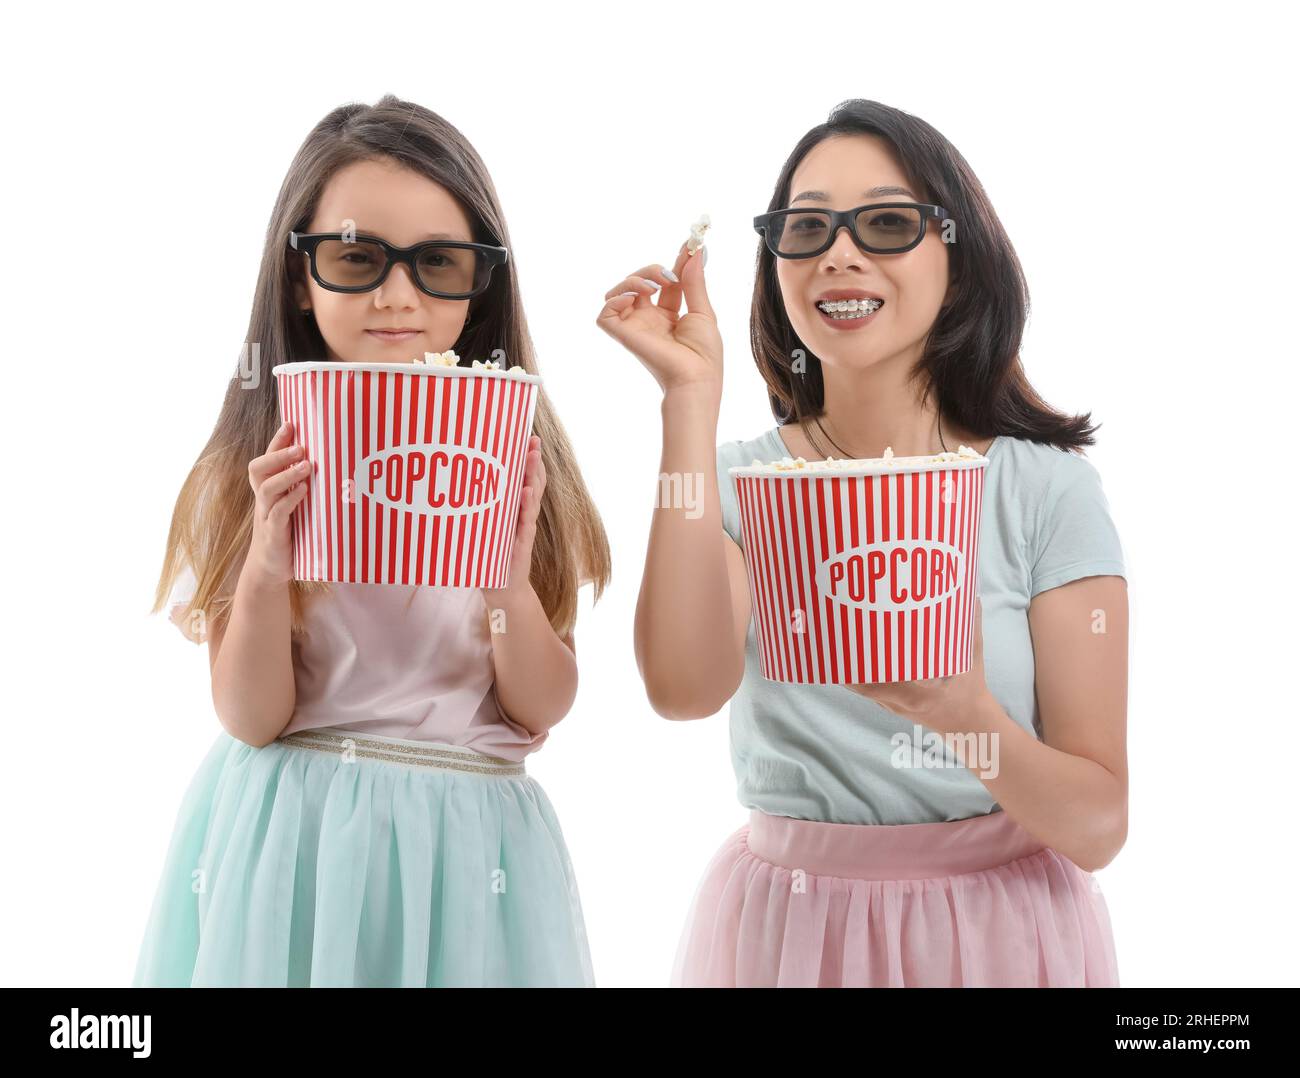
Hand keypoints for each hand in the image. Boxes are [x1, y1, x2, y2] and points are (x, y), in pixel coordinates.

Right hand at [245, 420, 309, 587]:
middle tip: (301, 447)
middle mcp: (264, 500)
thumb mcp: (295, 507)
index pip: (267, 459)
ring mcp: (266, 516)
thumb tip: (333, 468)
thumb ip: (304, 489)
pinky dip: (290, 500)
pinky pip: (277, 512)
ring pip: (267, 488)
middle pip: (258, 468)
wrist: (271, 568)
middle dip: (278, 454)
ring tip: (307, 465)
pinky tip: (304, 492)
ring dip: (287, 474)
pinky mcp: (273, 533)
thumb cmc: (289, 533)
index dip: (276, 441)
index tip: (291, 423)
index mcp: (269, 491)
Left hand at [483, 434, 544, 602]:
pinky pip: (526, 523)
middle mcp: (523, 515)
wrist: (502, 590)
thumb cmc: (490, 556)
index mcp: (515, 509)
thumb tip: (445, 484)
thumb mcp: (482, 527)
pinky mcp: (522, 544)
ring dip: (533, 477)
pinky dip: (527, 507)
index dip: (526, 458)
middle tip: (533, 440)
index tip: (526, 436)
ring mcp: (525, 528)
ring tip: (532, 457)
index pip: (524, 478)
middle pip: (532, 482)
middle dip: (533, 460)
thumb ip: (475, 508)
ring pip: (533, 498)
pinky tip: (526, 493)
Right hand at [595, 240, 722, 396]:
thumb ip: (695, 281)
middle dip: (653, 269)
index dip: (674, 264)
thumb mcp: (703, 311)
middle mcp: (649, 320)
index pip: (665, 282)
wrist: (696, 377)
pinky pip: (605, 312)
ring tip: (654, 285)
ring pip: (620, 291)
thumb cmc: (704, 354)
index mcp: (669, 317)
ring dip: (635, 279)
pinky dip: (616, 298)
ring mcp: (635, 326)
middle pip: (640, 282)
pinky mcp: (623, 334)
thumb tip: (696, 253)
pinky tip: (636, 298)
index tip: (687, 246)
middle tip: (670, 274)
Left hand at [844, 597, 991, 733]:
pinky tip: (843, 659)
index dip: (861, 666)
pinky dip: (853, 677)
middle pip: (862, 684)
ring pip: (860, 688)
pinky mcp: (889, 704)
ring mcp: (892, 705)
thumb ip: (971, 625)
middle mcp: (900, 701)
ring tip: (831, 644)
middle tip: (834, 635)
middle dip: (845, 663)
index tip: (850, 643)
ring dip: (845, 669)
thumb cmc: (970, 687)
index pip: (880, 681)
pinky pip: (866, 691)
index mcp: (918, 693)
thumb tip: (970, 594)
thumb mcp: (972, 656)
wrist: (966, 722)